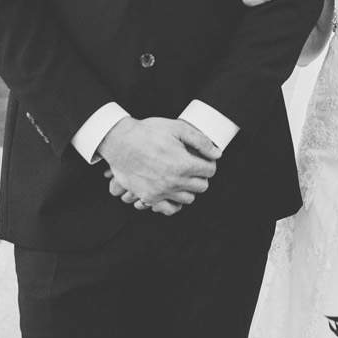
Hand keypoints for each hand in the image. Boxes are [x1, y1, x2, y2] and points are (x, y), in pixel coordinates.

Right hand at [96, 117, 219, 215]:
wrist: (120, 142)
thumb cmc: (148, 132)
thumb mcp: (177, 128)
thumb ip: (201, 141)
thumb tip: (217, 154)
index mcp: (184, 164)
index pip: (210, 171)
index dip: (208, 163)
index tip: (202, 159)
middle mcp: (174, 181)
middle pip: (202, 186)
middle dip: (201, 176)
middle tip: (193, 167)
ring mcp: (161, 192)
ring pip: (188, 199)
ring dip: (189, 188)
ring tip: (182, 177)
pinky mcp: (149, 197)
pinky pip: (170, 209)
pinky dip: (175, 203)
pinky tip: (173, 191)